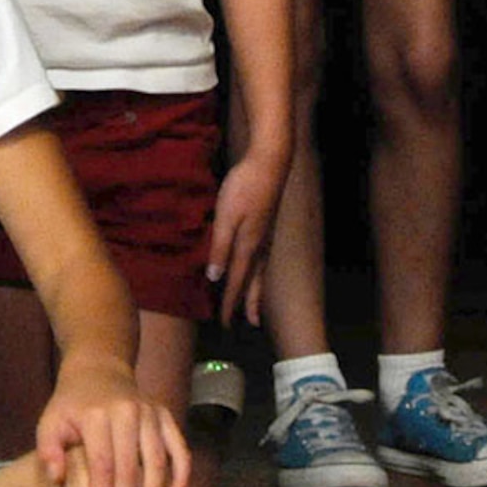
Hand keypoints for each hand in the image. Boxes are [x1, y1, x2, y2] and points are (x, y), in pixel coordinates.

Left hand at [36, 357, 189, 486]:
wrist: (98, 369)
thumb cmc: (71, 404)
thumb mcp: (50, 420)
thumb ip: (48, 449)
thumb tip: (58, 478)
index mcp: (97, 415)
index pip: (102, 465)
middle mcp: (127, 412)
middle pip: (131, 469)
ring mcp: (150, 414)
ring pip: (158, 463)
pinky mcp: (165, 416)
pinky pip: (179, 451)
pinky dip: (181, 479)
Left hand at [206, 150, 286, 326]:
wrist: (270, 163)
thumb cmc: (244, 188)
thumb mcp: (226, 217)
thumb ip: (221, 248)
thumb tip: (216, 278)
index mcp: (248, 246)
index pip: (236, 282)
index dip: (229, 303)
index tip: (224, 323)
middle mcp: (260, 246)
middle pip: (254, 281)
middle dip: (249, 303)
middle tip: (249, 323)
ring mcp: (266, 235)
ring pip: (260, 271)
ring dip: (257, 289)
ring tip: (256, 303)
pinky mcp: (267, 224)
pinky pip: (262, 258)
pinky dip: (259, 271)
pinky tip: (256, 266)